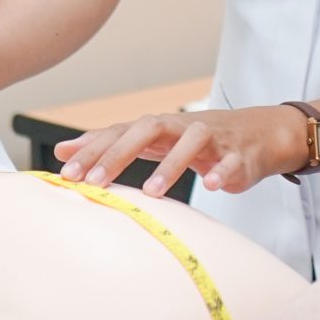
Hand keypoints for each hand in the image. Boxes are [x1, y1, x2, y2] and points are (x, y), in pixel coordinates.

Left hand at [53, 104, 304, 197]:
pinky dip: (222, 172)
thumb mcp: (151, 141)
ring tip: (151, 192)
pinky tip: (213, 187)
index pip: (120, 132)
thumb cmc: (195, 141)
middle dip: (119, 154)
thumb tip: (63, 150)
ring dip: (170, 166)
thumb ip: (110, 144)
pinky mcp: (239, 156)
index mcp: (158, 126)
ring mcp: (212, 139)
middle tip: (95, 182)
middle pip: (147, 130)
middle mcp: (181, 127)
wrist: (257, 135)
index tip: (67, 174)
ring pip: (190, 143)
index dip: (93, 151)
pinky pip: (230, 162)